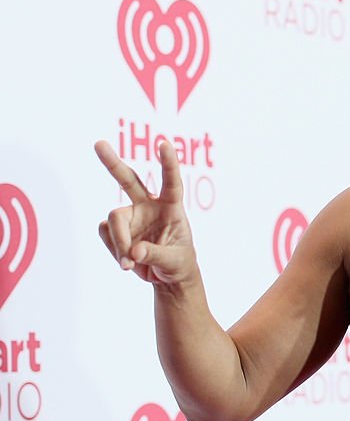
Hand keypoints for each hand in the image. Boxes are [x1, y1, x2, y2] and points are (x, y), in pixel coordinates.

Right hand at [96, 140, 198, 286]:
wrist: (166, 277)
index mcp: (171, 208)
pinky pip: (106, 233)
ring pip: (114, 219)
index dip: (168, 164)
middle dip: (113, 163)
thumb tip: (134, 252)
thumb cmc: (179, 263)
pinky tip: (126, 262)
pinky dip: (114, 250)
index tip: (164, 143)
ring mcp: (131, 216)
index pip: (171, 183)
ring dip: (119, 242)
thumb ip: (156, 255)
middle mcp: (148, 206)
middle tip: (98, 143)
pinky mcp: (117, 229)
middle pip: (128, 181)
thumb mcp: (175, 261)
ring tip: (129, 263)